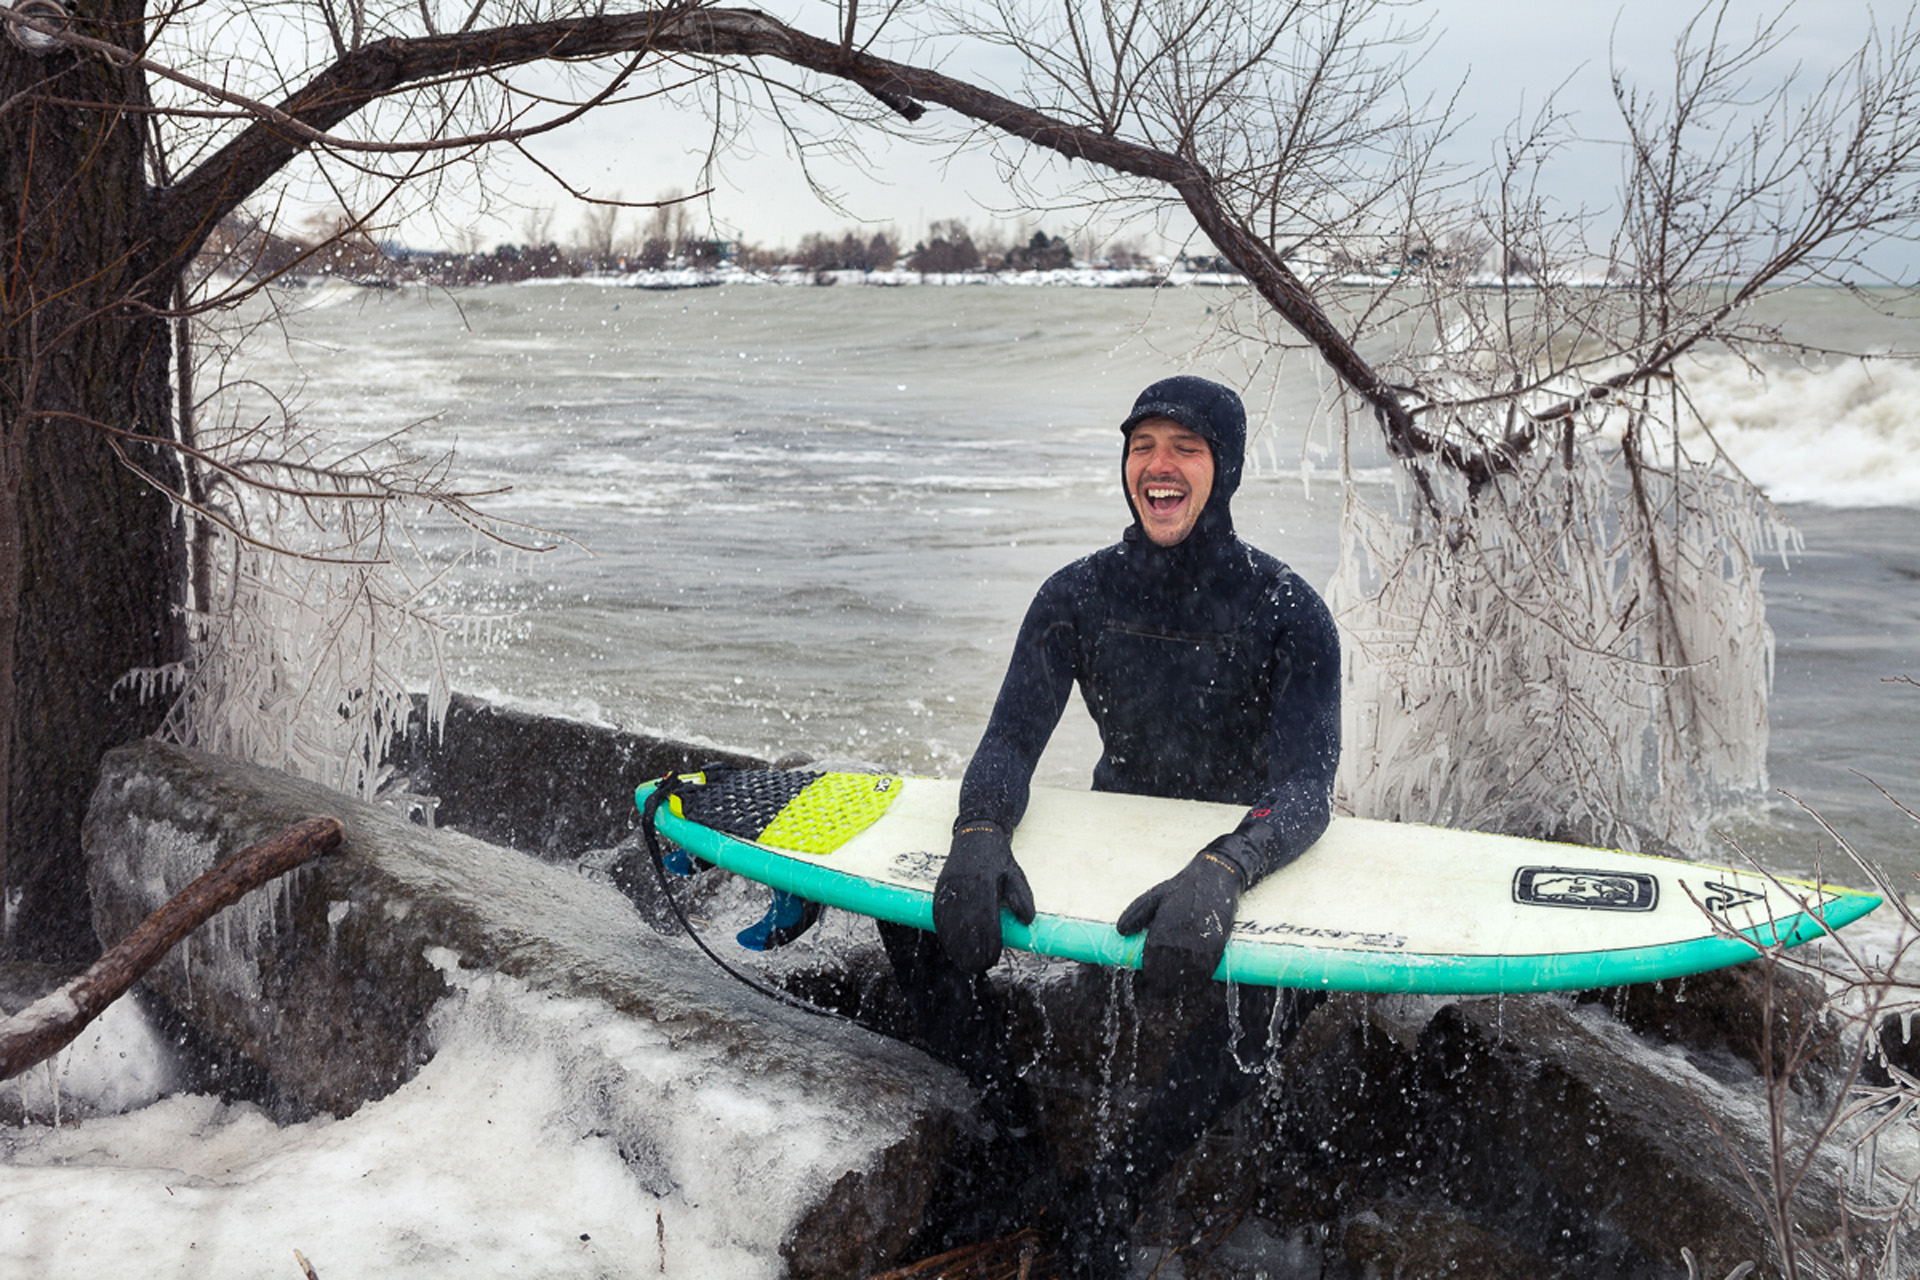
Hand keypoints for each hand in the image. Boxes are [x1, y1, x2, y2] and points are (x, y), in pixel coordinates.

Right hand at [933, 819, 1035, 969]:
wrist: (976, 835)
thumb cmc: (999, 860)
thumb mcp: (1015, 875)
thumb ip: (1021, 897)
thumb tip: (1027, 921)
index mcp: (984, 881)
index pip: (985, 917)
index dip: (989, 940)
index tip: (993, 957)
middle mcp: (963, 884)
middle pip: (965, 923)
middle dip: (971, 948)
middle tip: (978, 967)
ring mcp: (949, 885)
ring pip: (950, 921)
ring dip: (956, 944)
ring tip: (964, 963)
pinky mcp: (940, 887)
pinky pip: (939, 913)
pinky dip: (943, 931)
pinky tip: (949, 945)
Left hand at [1116, 834, 1249, 994]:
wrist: (1215, 877)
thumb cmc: (1182, 888)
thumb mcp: (1154, 897)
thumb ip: (1136, 914)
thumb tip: (1121, 932)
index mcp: (1160, 929)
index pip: (1150, 963)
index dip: (1149, 975)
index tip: (1148, 981)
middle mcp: (1178, 940)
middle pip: (1167, 975)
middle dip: (1162, 984)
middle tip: (1160, 989)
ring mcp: (1198, 944)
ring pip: (1186, 977)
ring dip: (1180, 985)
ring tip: (1175, 989)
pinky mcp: (1216, 945)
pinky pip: (1205, 971)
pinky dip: (1198, 980)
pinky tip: (1193, 983)